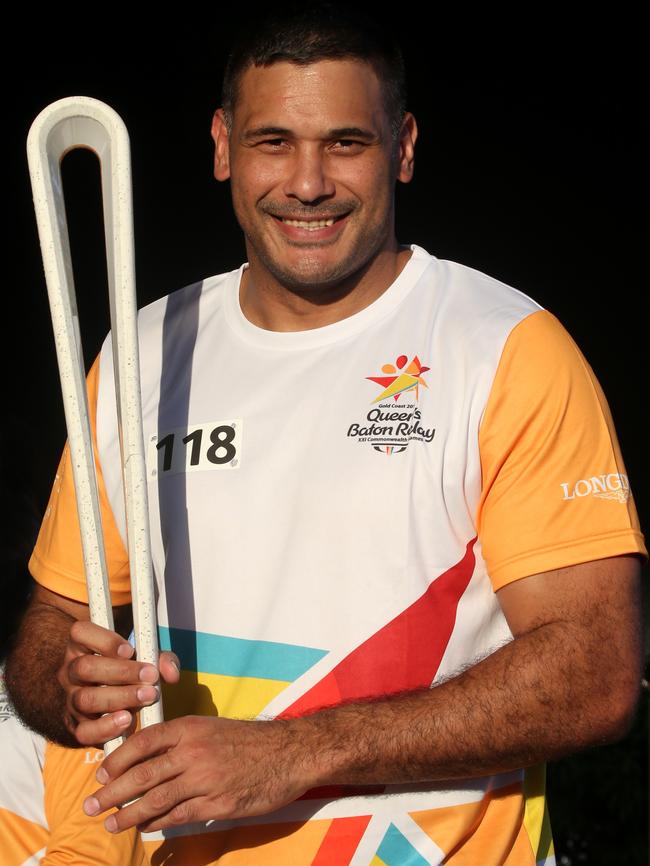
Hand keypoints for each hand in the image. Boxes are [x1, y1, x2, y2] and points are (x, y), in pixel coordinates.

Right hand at [60, 620, 179, 745]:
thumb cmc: (129, 671)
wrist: (112, 703)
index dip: (104, 640)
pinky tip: (127, 719)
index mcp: (82, 645)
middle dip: (121, 672)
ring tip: (147, 696)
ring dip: (120, 698)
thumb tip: (172, 673)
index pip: (80, 632)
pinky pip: (84, 731)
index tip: (130, 650)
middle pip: (85, 668)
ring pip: (86, 699)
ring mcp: (71, 699)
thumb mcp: (145, 658)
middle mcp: (70, 671)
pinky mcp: (76, 726)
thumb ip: (161, 659)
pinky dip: (106, 727)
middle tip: (149, 675)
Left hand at [82, 715, 312, 832]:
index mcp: (190, 728)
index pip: (143, 741)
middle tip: (91, 806)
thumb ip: (181, 741)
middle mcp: (194, 752)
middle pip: (142, 774)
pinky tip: (146, 828)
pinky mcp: (217, 805)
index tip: (101, 773)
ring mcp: (205, 780)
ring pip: (156, 799)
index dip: (118, 759)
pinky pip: (179, 816)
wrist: (288, 753)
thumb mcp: (212, 728)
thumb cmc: (249, 741)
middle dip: (112, 792)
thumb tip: (146, 759)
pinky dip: (158, 823)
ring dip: (129, 814)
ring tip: (112, 824)